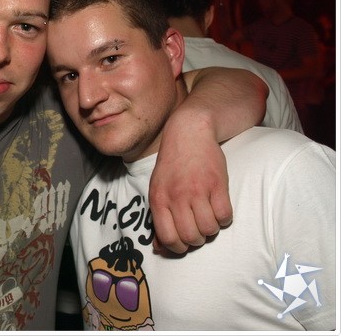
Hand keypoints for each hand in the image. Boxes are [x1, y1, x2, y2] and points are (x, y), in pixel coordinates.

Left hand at [149, 111, 231, 253]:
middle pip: (191, 237)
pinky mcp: (217, 184)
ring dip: (211, 229)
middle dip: (197, 240)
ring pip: (209, 229)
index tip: (184, 242)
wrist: (188, 134)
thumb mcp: (158, 190)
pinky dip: (224, 218)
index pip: (168, 238)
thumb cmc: (172, 166)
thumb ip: (158, 219)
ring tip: (208, 217)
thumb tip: (159, 249)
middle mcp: (177, 197)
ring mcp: (197, 190)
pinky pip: (225, 215)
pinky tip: (218, 207)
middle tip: (198, 229)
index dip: (178, 247)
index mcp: (159, 199)